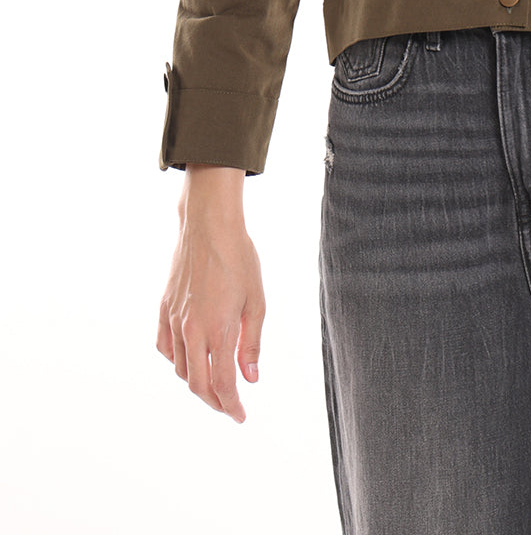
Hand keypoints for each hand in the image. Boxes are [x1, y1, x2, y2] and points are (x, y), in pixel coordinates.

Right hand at [156, 165, 265, 422]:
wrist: (209, 225)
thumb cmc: (239, 258)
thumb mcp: (256, 301)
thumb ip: (251, 343)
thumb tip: (250, 378)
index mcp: (217, 329)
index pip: (221, 383)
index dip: (231, 405)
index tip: (240, 415)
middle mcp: (191, 329)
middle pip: (197, 383)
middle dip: (214, 401)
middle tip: (229, 406)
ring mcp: (174, 319)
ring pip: (180, 367)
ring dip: (197, 382)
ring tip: (214, 383)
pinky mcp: (164, 308)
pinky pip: (165, 347)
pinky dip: (177, 361)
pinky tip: (189, 359)